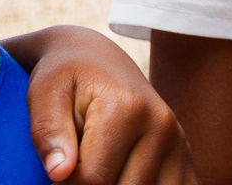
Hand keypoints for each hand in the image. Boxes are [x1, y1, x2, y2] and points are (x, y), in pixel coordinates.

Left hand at [20, 26, 193, 184]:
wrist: (98, 59)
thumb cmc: (67, 76)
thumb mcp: (45, 91)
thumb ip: (48, 130)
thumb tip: (59, 172)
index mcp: (128, 108)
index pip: (93, 177)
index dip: (65, 184)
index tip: (54, 172)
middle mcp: (163, 128)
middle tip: (75, 166)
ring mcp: (180, 145)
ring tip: (99, 165)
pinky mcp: (186, 159)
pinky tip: (122, 174)